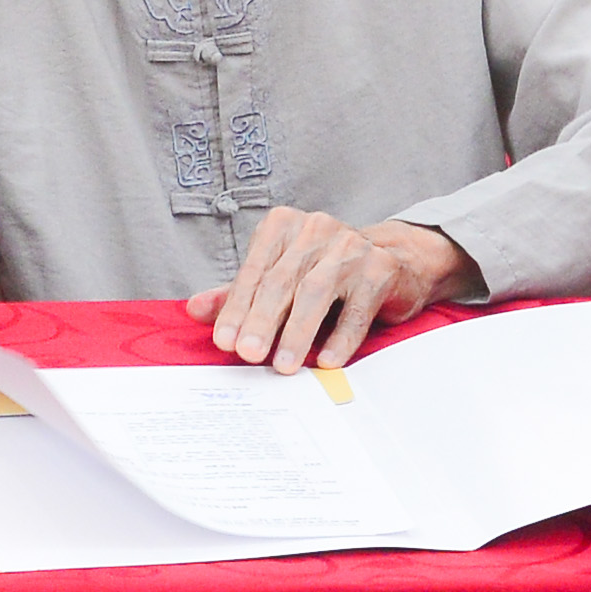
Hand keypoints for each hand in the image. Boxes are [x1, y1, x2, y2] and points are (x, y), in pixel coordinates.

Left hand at [193, 213, 467, 373]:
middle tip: (247, 354)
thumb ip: (239, 293)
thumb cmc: (326, 271)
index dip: (236, 307)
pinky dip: (341, 337)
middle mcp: (316, 229)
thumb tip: (195, 310)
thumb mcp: (279, 276)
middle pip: (282, 281)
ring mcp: (351, 247)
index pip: (255, 271)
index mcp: (284, 226)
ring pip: (316, 292)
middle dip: (261, 321)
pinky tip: (326, 360)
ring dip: (297, 332)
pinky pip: (357, 308)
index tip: (223, 340)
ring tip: (282, 365)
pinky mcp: (381, 268)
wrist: (394, 261)